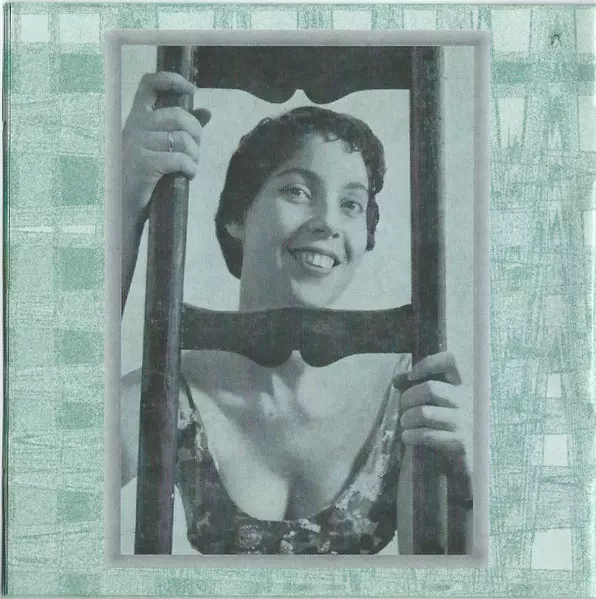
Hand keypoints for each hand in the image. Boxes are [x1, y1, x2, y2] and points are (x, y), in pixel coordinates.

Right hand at [122, 71, 210, 229]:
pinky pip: (180, 160)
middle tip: (196, 150)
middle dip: (196, 134)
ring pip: (182, 139)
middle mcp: (135, 127)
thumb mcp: (160, 148)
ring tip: (191, 166)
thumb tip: (206, 112)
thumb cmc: (144, 176)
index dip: (172, 80)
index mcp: (137, 119)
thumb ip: (181, 128)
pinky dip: (191, 168)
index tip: (191, 89)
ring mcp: (138, 144)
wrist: (123, 206)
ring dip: (195, 155)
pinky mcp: (144, 164)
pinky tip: (189, 175)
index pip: (149, 84)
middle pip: (178, 115)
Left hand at [393, 352, 471, 483]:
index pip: (450, 361)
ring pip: (424, 413)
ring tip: (405, 423)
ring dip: (407, 418)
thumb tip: (397, 380)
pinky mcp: (460, 443)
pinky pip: (427, 435)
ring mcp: (465, 422)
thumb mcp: (443, 402)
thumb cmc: (455, 423)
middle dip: (408, 397)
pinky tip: (407, 437)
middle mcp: (468, 400)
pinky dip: (411, 435)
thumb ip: (421, 387)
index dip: (428, 364)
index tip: (412, 375)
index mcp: (465, 385)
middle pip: (430, 389)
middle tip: (404, 406)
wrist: (478, 458)